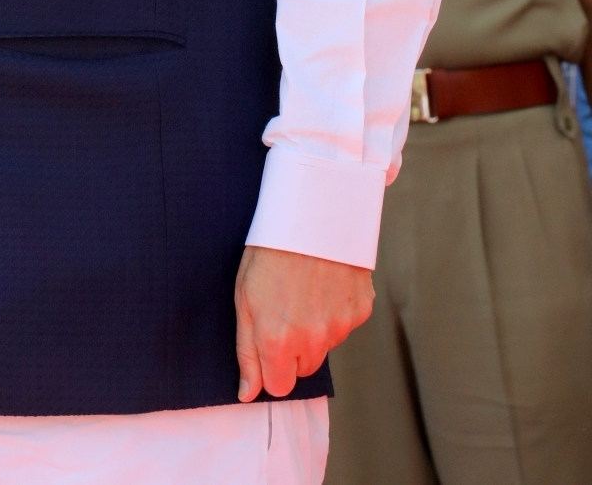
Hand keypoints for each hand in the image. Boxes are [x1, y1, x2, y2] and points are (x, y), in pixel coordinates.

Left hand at [234, 246, 372, 400]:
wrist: (311, 212)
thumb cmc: (269, 250)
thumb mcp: (243, 297)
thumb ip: (247, 352)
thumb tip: (248, 393)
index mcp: (278, 341)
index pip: (279, 386)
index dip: (270, 366)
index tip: (268, 342)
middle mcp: (312, 341)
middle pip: (303, 368)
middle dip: (293, 348)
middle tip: (284, 307)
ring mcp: (340, 327)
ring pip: (325, 345)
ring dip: (315, 328)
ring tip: (304, 287)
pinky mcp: (360, 310)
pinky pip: (345, 324)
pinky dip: (336, 310)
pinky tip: (325, 281)